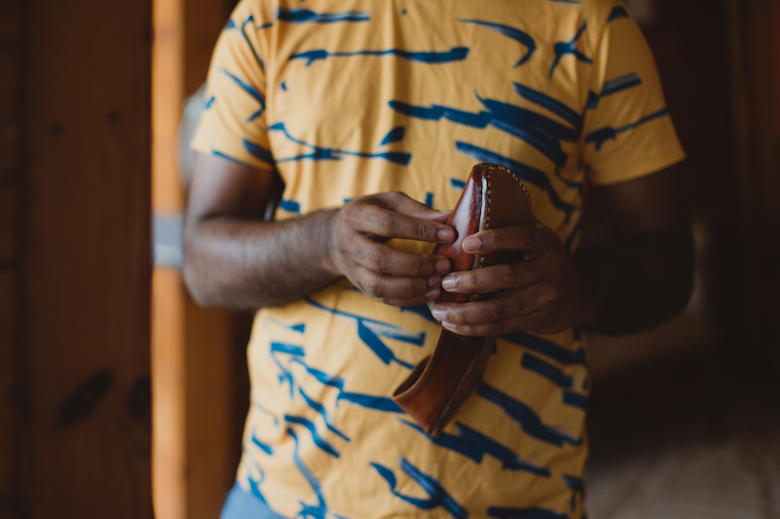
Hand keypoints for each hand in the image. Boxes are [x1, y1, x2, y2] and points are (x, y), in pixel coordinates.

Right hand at [326, 192, 455, 306]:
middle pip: (380, 259)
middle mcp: (350, 244)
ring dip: (413, 287)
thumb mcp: (389, 202)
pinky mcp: (361, 287)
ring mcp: (353, 269)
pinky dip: (409, 299)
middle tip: (445, 264)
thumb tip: (448, 217)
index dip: (420, 230)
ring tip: (439, 281)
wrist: (334, 239)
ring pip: (379, 285)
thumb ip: (417, 210)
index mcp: (356, 217)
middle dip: (416, 265)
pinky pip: (384, 298)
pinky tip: (431, 293)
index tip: (449, 234)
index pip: (388, 224)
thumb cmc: (371, 215)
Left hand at [430, 223, 594, 335]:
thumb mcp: (534, 236)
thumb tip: (455, 217)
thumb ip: (505, 226)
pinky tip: (452, 324)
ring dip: (466, 312)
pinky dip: (473, 327)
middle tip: (444, 282)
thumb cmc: (541, 258)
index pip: (522, 237)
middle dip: (472, 281)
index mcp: (545, 243)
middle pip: (507, 276)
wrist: (579, 293)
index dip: (495, 239)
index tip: (466, 243)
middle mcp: (548, 270)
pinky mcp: (536, 321)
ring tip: (439, 310)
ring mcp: (543, 298)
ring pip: (500, 308)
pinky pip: (500, 327)